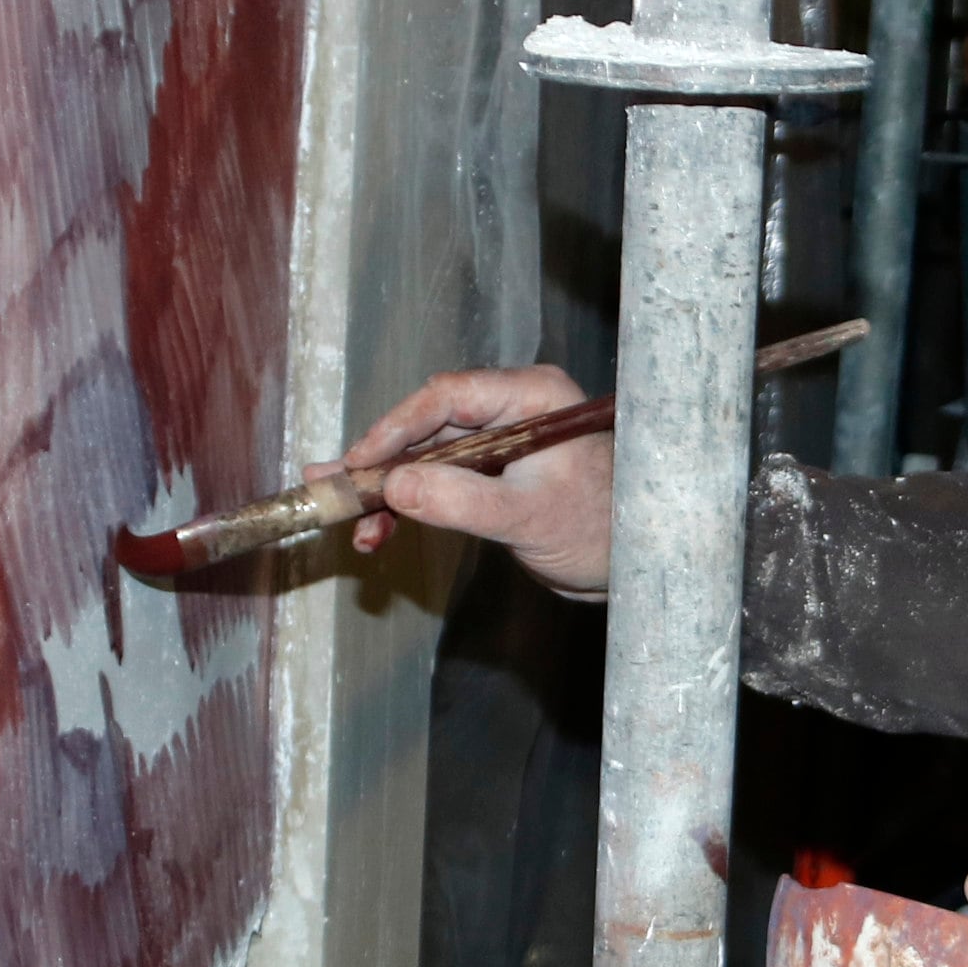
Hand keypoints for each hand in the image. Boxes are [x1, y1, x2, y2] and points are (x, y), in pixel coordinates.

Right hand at [331, 365, 614, 596]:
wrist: (635, 569)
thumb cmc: (602, 532)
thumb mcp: (527, 518)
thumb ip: (461, 501)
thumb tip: (393, 486)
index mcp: (532, 397)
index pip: (448, 396)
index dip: (396, 427)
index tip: (360, 463)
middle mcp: (513, 409)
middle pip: (428, 425)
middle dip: (380, 462)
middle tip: (332, 486)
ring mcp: (500, 443)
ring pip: (426, 457)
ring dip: (388, 491)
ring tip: (351, 524)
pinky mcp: (492, 475)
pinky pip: (438, 482)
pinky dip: (409, 506)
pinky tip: (380, 534)